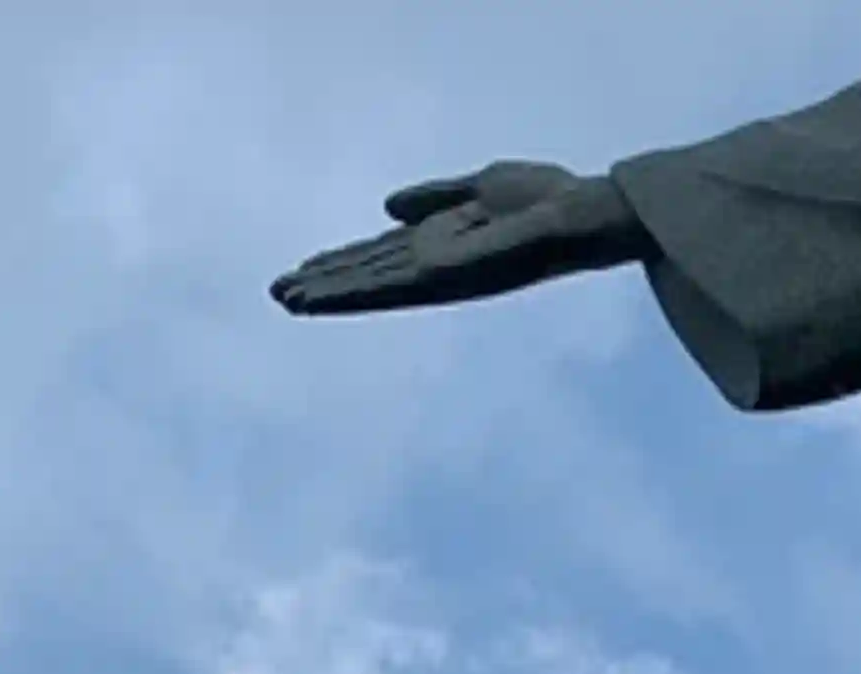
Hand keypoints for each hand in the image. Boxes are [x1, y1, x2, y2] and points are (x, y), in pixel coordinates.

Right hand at [270, 161, 648, 316]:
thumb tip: (387, 207)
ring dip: (328, 291)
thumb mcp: (483, 187)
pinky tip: (321, 293)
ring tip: (285, 298)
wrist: (581, 213)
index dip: (344, 260)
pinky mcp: (444, 278)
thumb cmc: (548, 199)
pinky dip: (351, 290)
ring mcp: (441, 273)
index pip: (383, 253)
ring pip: (372, 285)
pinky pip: (388, 286)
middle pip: (370, 273)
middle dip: (326, 281)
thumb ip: (437, 197)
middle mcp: (440, 262)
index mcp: (445, 239)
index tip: (304, 267)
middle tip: (279, 293)